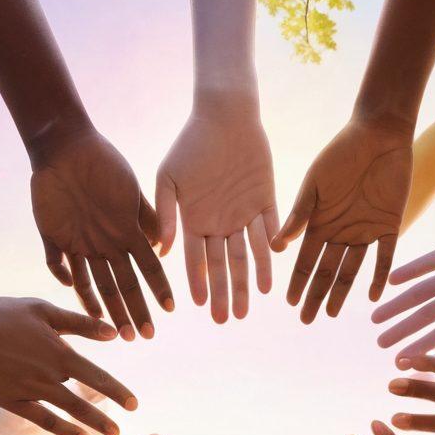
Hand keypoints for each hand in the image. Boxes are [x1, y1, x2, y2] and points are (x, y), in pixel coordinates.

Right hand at [0, 287, 136, 434]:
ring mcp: (27, 391)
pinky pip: (39, 419)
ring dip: (89, 425)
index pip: (97, 376)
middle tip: (123, 429)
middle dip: (106, 416)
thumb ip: (79, 324)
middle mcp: (47, 376)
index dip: (117, 391)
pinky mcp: (7, 400)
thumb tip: (112, 332)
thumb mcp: (43, 310)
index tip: (134, 404)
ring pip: (66, 412)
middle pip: (84, 400)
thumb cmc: (0, 313)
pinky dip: (60, 429)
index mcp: (59, 352)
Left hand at [31, 128, 173, 340]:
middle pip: (120, 285)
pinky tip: (72, 286)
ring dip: (101, 307)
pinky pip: (56, 263)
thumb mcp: (131, 190)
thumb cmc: (105, 162)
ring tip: (110, 329)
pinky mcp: (52, 236)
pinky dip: (63, 275)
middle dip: (132, 312)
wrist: (66, 146)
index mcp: (125, 234)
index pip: (145, 269)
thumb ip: (148, 217)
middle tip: (142, 337)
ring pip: (91, 283)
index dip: (158, 290)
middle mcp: (103, 244)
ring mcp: (77, 243)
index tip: (170, 310)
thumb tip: (165, 245)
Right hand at [156, 98, 277, 321]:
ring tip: (251, 307)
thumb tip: (162, 251)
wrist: (224, 116)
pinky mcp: (267, 201)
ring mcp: (244, 215)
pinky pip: (271, 232)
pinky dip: (271, 252)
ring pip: (248, 255)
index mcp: (195, 221)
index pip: (197, 260)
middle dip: (227, 293)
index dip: (200, 283)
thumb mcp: (169, 178)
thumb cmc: (190, 144)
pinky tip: (271, 275)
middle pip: (224, 266)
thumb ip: (166, 214)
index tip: (201, 306)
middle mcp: (221, 224)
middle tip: (229, 319)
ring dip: (250, 281)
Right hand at [272, 117, 410, 321]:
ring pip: (352, 269)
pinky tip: (372, 295)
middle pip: (326, 271)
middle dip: (315, 295)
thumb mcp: (316, 183)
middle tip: (307, 320)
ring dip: (341, 292)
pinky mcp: (390, 225)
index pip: (306, 260)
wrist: (378, 133)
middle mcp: (341, 231)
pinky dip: (379, 275)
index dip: (297, 282)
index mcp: (320, 222)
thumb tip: (276, 246)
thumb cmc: (341, 153)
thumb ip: (300, 214)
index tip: (288, 302)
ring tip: (332, 314)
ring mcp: (365, 230)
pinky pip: (384, 256)